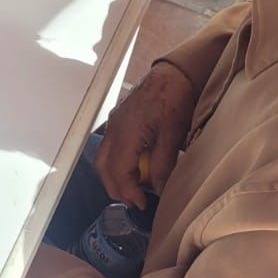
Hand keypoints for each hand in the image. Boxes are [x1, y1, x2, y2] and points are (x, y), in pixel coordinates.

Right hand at [94, 62, 196, 207]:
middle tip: (135, 201)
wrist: (171, 73)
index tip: (143, 204)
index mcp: (126, 133)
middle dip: (116, 188)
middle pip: (103, 167)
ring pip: (103, 157)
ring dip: (114, 176)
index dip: (128, 192)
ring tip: (134, 188)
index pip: (118, 171)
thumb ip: (163, 163)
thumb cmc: (174, 99)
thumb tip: (158, 189)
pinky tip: (134, 167)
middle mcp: (114, 129)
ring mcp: (113, 123)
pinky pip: (109, 147)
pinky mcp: (118, 120)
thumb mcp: (173, 134)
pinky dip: (116, 162)